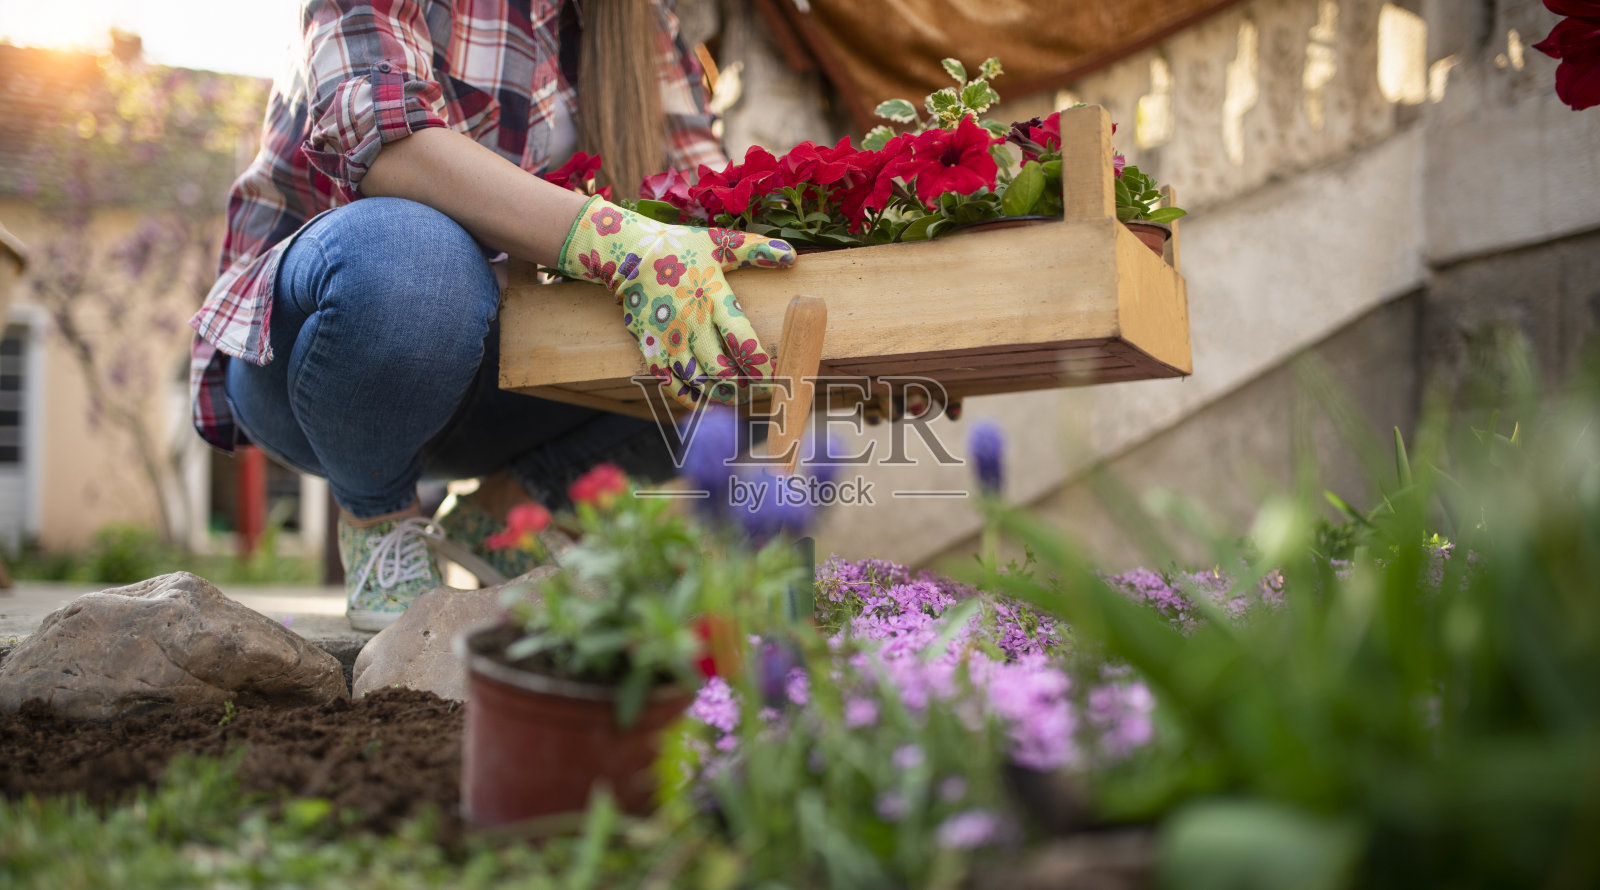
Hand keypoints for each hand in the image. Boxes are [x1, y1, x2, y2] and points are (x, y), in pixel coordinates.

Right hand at [556, 196, 795, 406]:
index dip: (761, 367)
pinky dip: (690, 399)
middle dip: (745, 387)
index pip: (742, 342)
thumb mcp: (719, 244)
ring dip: (722, 395)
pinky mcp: (650, 348)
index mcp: (713, 299)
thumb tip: (791, 255)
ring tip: (738, 396)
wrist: (629, 254)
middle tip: (759, 391)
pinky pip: (671, 385)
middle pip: (722, 371)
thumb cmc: (680, 249)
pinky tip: (705, 401)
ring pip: (699, 382)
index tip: (775, 378)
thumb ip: (756, 251)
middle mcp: (691, 323)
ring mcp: (669, 339)